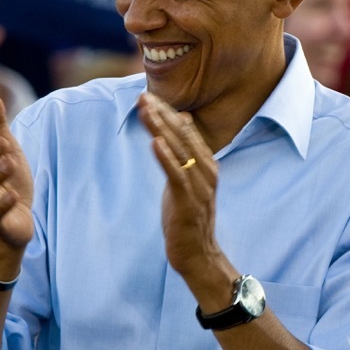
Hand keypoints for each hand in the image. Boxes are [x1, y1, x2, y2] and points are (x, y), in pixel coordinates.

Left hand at [137, 92, 223, 275]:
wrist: (199, 253)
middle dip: (162, 115)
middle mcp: (207, 171)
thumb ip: (186, 153)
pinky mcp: (188, 201)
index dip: (167, 113)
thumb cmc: (189, 216)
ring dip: (161, 129)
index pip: (186, 131)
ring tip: (146, 111)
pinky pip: (177, 175)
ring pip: (179, 151)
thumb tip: (182, 121)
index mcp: (207, 164)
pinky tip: (155, 143)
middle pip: (183, 137)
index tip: (148, 96)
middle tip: (143, 96)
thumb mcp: (188, 180)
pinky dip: (166, 158)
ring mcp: (199, 186)